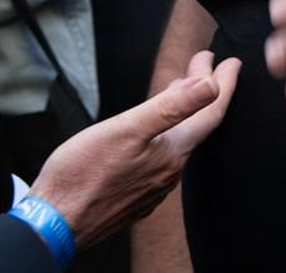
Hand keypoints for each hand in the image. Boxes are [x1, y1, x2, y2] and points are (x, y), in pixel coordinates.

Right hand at [27, 51, 239, 250]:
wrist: (53, 224)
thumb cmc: (82, 175)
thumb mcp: (127, 129)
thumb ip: (172, 107)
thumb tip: (211, 86)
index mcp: (172, 154)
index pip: (211, 114)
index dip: (225, 84)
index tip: (232, 62)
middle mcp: (168, 174)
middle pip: (196, 126)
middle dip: (204, 92)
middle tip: (203, 63)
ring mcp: (151, 188)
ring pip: (178, 143)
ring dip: (184, 113)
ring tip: (180, 89)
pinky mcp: (134, 196)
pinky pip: (161, 159)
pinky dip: (165, 134)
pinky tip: (153, 131)